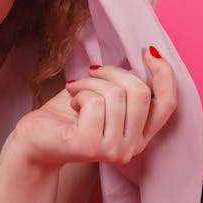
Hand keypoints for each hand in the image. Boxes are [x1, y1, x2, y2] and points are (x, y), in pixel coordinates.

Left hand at [11, 47, 176, 167]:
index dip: (164, 73)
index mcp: (140, 134)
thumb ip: (126, 85)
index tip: (148, 51)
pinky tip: (71, 103)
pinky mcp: (92, 146)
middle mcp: (133, 147)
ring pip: (116, 94)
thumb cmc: (68, 114)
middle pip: (141, 92)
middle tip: (91, 71)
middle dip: (113, 72)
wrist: (35, 137)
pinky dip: (79, 93)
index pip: (167, 103)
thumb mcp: (102, 94)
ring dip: (90, 82)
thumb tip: (147, 57)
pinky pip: (95, 102)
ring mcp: (114, 150)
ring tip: (75, 89)